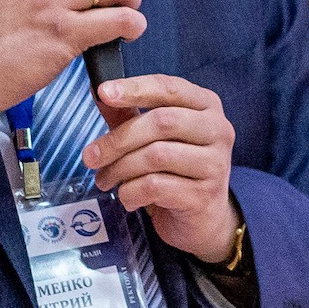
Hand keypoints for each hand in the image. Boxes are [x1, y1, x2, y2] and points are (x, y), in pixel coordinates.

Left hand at [85, 74, 240, 263]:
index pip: (169, 88)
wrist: (203, 219)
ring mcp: (214, 164)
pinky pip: (155, 186)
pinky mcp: (203, 195)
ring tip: (105, 180)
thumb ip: (128, 114)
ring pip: (156, 156)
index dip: (135, 88)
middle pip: (161, 122)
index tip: (103, 92)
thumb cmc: (176, 170)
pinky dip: (131, 192)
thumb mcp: (153, 138)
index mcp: (206, 106)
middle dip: (118, 139)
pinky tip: (127, 197)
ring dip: (120, 169)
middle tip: (91, 156)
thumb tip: (98, 91)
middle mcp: (217, 130)